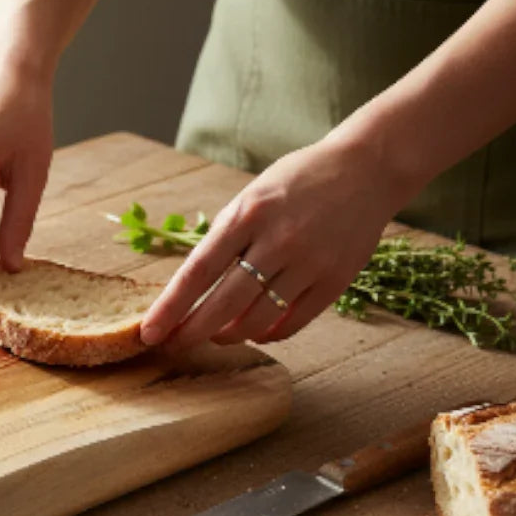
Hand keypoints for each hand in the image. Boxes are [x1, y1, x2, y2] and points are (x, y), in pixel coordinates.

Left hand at [140, 135, 419, 348]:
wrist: (366, 169)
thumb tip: (191, 288)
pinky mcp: (336, 280)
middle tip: (173, 346)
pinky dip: (267, 333)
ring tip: (215, 335)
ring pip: (257, 319)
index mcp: (247, 214)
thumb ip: (224, 239)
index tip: (149, 332)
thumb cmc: (297, 182)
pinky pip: (293, 322)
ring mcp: (310, 262)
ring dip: (228, 335)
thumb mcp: (251, 196)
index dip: (170, 308)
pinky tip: (254, 332)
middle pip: (223, 303)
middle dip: (192, 332)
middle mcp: (278, 240)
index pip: (197, 272)